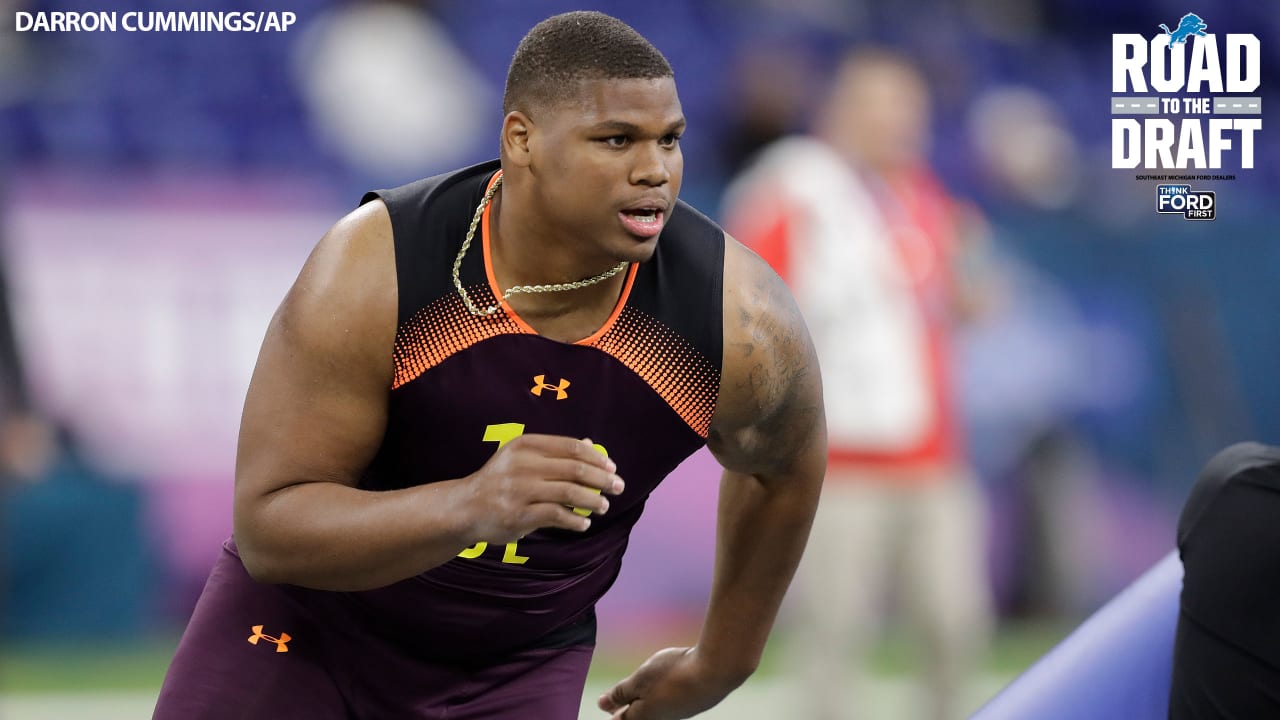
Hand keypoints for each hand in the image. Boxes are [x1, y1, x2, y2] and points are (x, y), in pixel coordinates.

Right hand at [459, 435, 624, 542]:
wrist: (465, 507)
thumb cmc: (500, 481)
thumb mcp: (522, 458)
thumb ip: (554, 452)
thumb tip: (590, 444)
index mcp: (526, 445)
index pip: (572, 447)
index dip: (597, 458)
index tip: (612, 468)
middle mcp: (523, 464)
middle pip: (575, 469)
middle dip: (602, 479)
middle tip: (618, 487)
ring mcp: (520, 490)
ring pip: (570, 492)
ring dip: (593, 500)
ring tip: (604, 506)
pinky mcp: (519, 515)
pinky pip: (557, 515)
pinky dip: (576, 520)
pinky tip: (584, 523)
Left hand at [597, 647, 742, 719]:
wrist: (715, 672)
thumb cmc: (674, 675)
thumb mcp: (639, 680)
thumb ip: (620, 692)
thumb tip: (602, 704)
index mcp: (644, 717)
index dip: (612, 710)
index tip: (604, 703)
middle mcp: (662, 718)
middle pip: (639, 716)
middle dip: (627, 709)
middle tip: (617, 703)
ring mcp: (681, 711)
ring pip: (657, 709)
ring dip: (647, 700)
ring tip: (639, 691)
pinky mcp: (695, 701)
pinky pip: (673, 701)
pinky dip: (664, 693)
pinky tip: (668, 684)